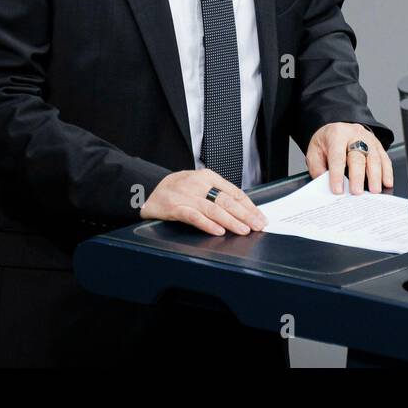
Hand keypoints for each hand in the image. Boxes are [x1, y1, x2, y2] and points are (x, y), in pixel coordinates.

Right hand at [141, 168, 267, 236]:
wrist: (146, 189)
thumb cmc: (177, 190)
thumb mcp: (199, 185)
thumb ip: (217, 194)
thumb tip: (243, 211)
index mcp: (208, 176)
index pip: (234, 192)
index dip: (249, 206)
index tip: (260, 217)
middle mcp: (198, 183)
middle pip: (227, 200)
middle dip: (245, 214)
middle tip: (257, 225)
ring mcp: (185, 195)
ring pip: (213, 208)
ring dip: (230, 221)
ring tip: (243, 230)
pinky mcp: (173, 207)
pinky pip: (193, 216)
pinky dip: (207, 224)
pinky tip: (218, 230)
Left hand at [306, 122, 393, 194]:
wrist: (338, 129)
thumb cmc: (327, 142)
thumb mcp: (314, 151)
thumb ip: (318, 167)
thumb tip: (325, 183)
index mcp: (337, 135)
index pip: (337, 156)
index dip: (337, 174)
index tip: (337, 190)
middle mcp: (355, 135)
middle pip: (358, 157)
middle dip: (358, 176)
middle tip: (357, 192)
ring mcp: (369, 139)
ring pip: (374, 157)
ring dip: (376, 176)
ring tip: (374, 190)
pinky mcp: (378, 146)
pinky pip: (384, 158)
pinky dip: (387, 172)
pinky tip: (387, 182)